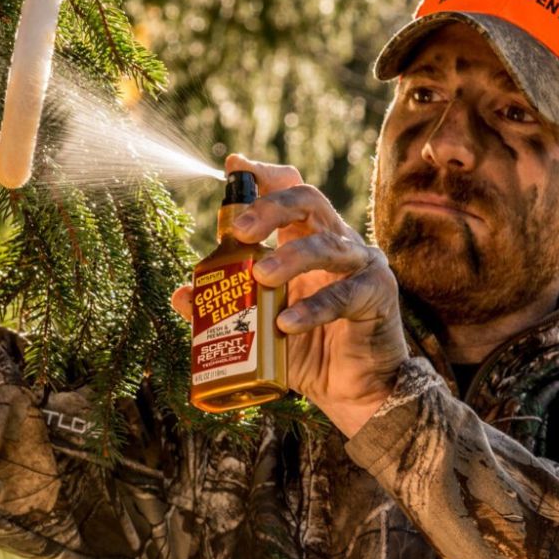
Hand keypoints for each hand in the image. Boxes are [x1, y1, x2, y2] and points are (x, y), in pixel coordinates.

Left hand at [173, 154, 409, 435]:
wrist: (354, 392)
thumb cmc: (308, 351)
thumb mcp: (260, 326)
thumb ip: (224, 307)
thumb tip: (181, 294)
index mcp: (307, 240)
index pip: (290, 191)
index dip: (265, 175)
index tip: (235, 166)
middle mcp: (337, 243)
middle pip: (308, 202)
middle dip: (272, 208)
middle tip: (241, 230)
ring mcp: (361, 266)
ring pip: (328, 244)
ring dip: (291, 256)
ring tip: (261, 275)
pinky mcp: (377, 296)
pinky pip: (345, 295)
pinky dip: (313, 308)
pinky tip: (287, 323)